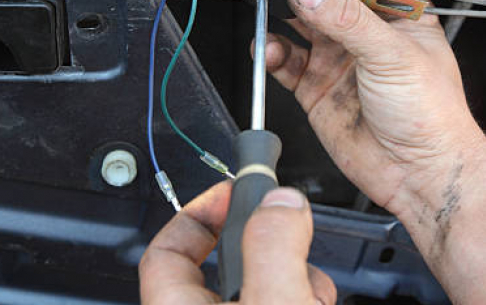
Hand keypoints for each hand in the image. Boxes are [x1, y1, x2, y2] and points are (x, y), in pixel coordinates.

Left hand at [140, 182, 335, 304]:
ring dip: (297, 277)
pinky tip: (319, 302)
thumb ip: (274, 248)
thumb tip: (280, 202)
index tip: (235, 191)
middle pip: (227, 264)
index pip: (166, 252)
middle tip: (291, 235)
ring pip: (263, 286)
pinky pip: (285, 303)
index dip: (200, 211)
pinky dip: (306, 298)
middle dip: (268, 243)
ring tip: (314, 292)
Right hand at [260, 0, 485, 215]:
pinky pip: (285, 60)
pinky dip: (271, 52)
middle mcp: (364, 32)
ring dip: (277, 16)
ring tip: (262, 7)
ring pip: (297, 26)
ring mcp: (339, 59)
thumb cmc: (432, 114)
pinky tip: (268, 48)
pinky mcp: (317, 87)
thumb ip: (347, 18)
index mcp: (395, 13)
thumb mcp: (392, 53)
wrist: (419, 175)